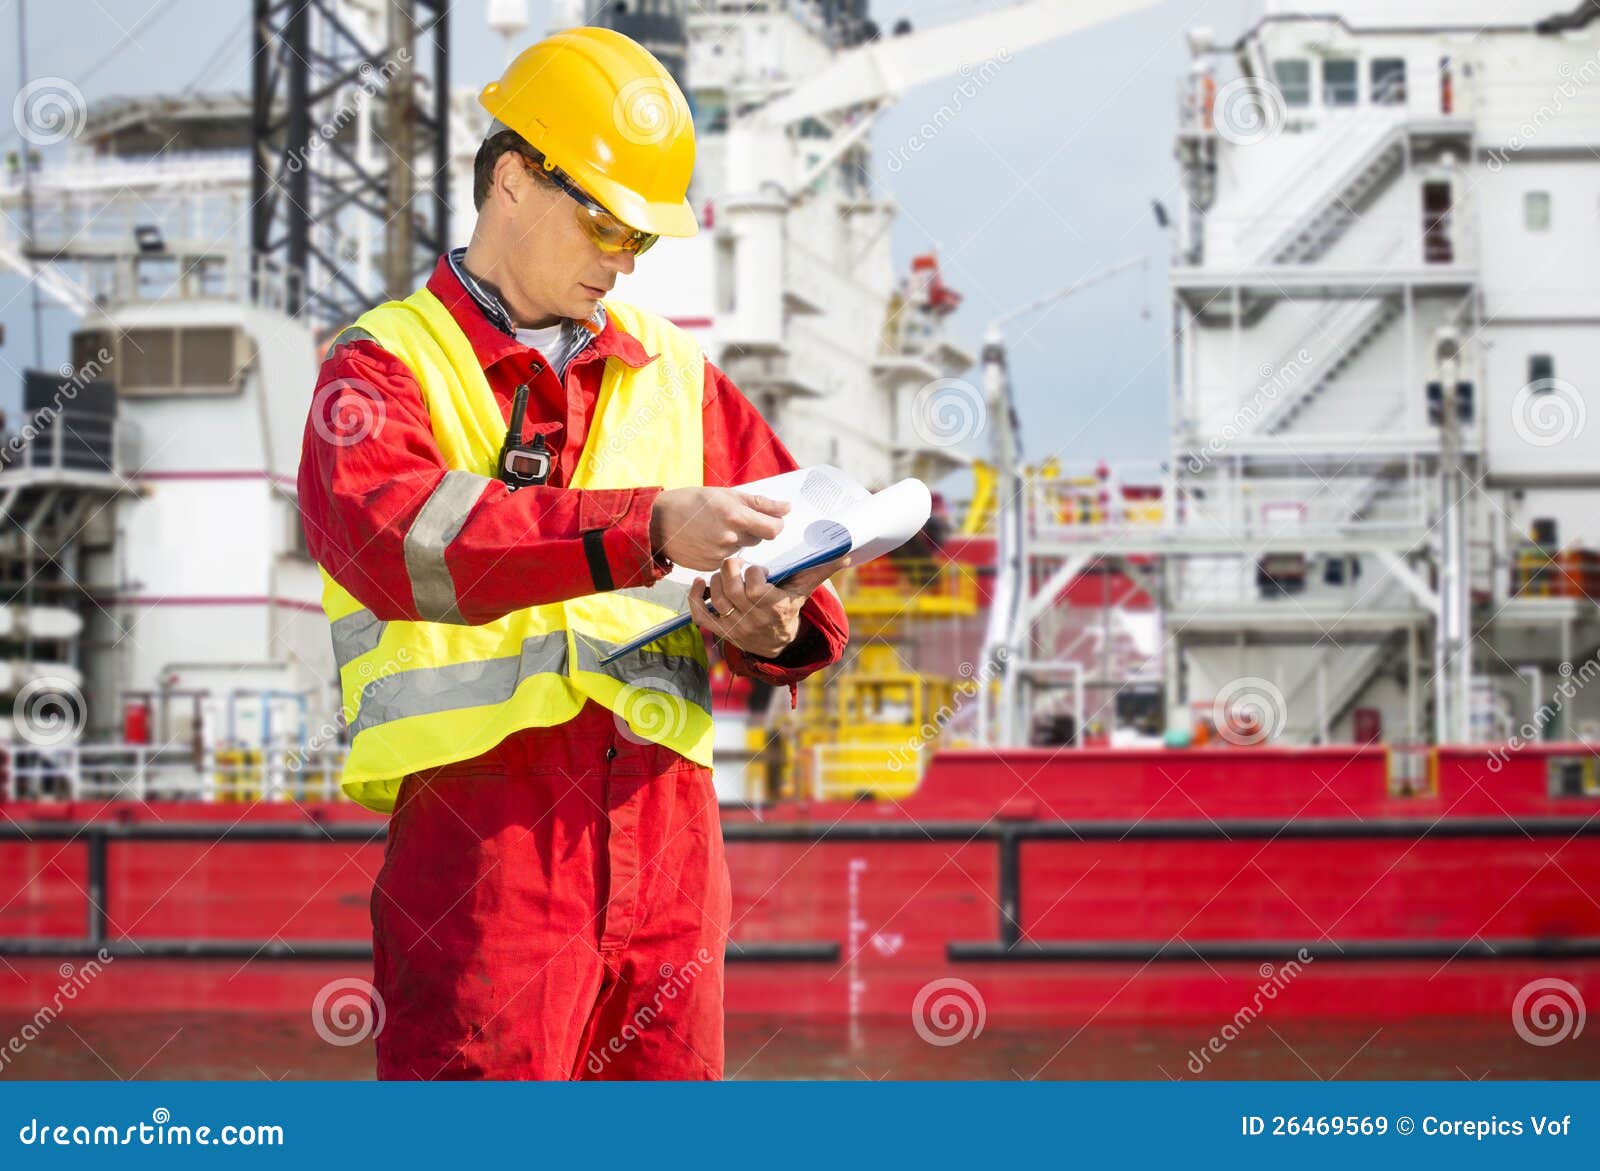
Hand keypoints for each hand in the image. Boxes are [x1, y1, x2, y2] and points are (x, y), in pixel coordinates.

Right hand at [650, 488, 790, 571]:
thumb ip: (760, 503)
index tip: (771, 519)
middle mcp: (730, 538)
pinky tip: (707, 540)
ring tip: (714, 528)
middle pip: (759, 538)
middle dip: (752, 529)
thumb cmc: (691, 502)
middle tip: (733, 518)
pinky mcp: (711, 566)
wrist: (657, 523)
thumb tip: (787, 508)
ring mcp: (720, 555)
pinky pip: (727, 558)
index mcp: (735, 516)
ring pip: (742, 548)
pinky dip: (722, 550)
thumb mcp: (725, 494)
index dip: (776, 524)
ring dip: (736, 539)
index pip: (774, 529)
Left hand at [687, 553, 851, 658]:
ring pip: (716, 600)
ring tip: (723, 574)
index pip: (755, 587)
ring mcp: (735, 626)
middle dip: (730, 571)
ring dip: (716, 582)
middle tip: (735, 564)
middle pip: (731, 591)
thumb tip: (845, 554)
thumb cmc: (789, 608)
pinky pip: (700, 616)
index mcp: (773, 607)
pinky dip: (694, 598)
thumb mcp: (803, 591)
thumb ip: (820, 570)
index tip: (758, 569)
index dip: (753, 574)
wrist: (777, 643)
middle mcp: (752, 619)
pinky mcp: (720, 630)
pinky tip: (699, 583)